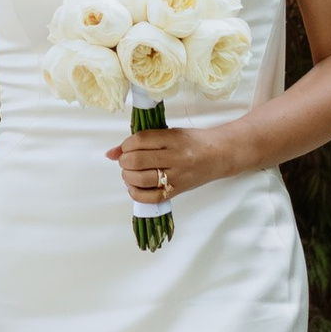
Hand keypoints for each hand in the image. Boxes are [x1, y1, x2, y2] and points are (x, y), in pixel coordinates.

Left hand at [109, 124, 236, 207]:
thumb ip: (143, 141)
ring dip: (128, 176)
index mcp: (173, 138)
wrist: (219, 155)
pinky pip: (150, 197)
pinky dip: (136, 193)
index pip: (140, 140)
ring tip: (130, 173)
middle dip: (124, 161)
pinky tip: (135, 186)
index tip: (126, 147)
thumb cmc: (193, 141)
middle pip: (137, 161)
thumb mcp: (170, 133)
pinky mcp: (177, 190)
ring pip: (141, 179)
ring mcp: (177, 176)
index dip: (126, 145)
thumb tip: (111, 153)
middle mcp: (175, 157)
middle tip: (127, 161)